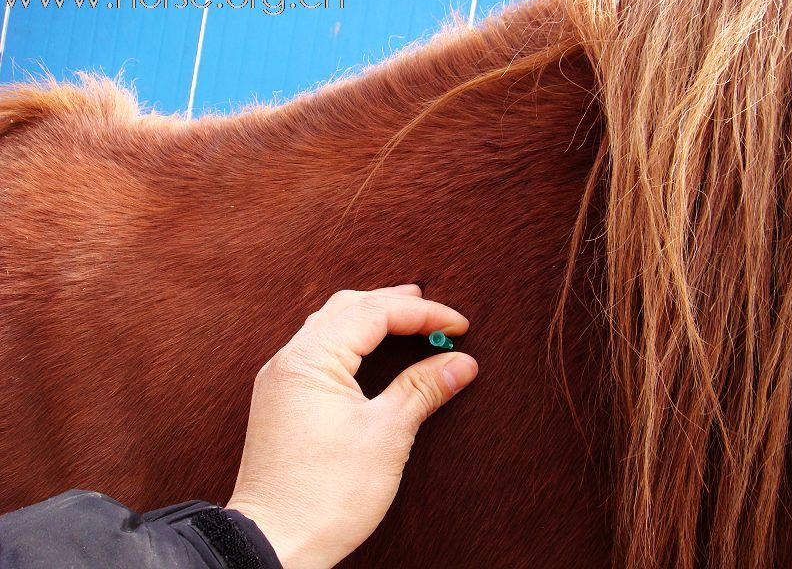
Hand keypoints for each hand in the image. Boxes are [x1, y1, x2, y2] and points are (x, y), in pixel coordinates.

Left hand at [226, 285, 477, 567]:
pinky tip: (368, 350)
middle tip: (433, 309)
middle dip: (393, 303)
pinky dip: (349, 340)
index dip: (423, 314)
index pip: (374, 312)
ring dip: (369, 317)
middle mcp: (289, 359)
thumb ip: (422, 388)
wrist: (274, 543)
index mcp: (311, 359)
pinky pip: (317, 349)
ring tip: (405, 317)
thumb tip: (461, 362)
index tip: (458, 326)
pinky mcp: (280, 400)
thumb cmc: (326, 494)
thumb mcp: (387, 435)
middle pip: (347, 308)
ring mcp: (280, 379)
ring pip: (329, 325)